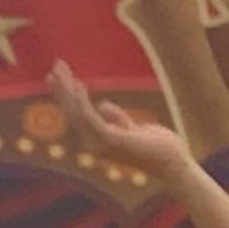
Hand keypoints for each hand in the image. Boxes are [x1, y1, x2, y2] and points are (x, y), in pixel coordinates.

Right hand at [47, 60, 201, 179]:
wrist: (173, 163)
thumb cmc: (156, 148)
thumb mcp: (132, 128)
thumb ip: (117, 118)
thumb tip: (102, 105)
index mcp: (99, 139)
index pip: (77, 113)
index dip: (66, 94)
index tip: (57, 76)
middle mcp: (95, 142)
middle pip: (72, 111)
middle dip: (62, 87)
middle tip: (55, 65)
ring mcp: (101, 143)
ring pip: (77, 112)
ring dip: (68, 89)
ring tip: (61, 69)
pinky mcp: (112, 140)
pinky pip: (91, 117)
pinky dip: (82, 100)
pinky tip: (79, 85)